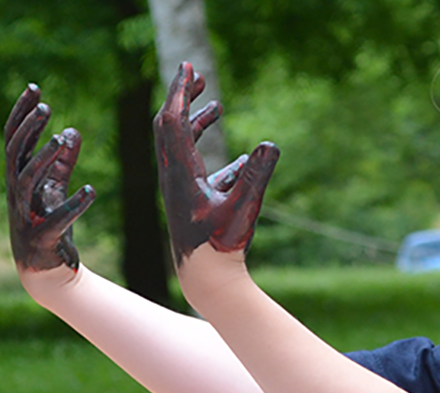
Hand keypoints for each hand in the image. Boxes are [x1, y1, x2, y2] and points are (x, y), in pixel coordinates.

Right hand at [3, 84, 94, 271]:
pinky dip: (73, 206)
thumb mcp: (55, 188)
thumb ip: (63, 160)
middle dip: (29, 129)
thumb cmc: (49, 225)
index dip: (21, 113)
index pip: (13, 139)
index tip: (34, 87)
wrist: (47, 272)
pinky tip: (91, 191)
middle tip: (46, 106)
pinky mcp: (41, 238)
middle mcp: (16, 194)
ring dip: (44, 159)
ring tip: (62, 140)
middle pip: (15, 154)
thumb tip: (73, 129)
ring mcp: (24, 216)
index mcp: (18, 179)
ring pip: (27, 181)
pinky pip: (56, 219)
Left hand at [154, 62, 279, 265]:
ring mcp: (179, 187)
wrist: (205, 278)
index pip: (174, 120)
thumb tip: (271, 144)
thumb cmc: (222, 246)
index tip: (188, 67)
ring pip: (180, 145)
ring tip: (215, 105)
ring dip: (194, 121)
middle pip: (169, 125)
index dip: (180, 91)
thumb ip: (257, 176)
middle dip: (181, 97)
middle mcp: (175, 175)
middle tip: (195, 74)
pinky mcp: (188, 199)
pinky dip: (210, 152)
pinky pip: (195, 166)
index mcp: (182, 172)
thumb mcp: (245, 208)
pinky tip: (239, 159)